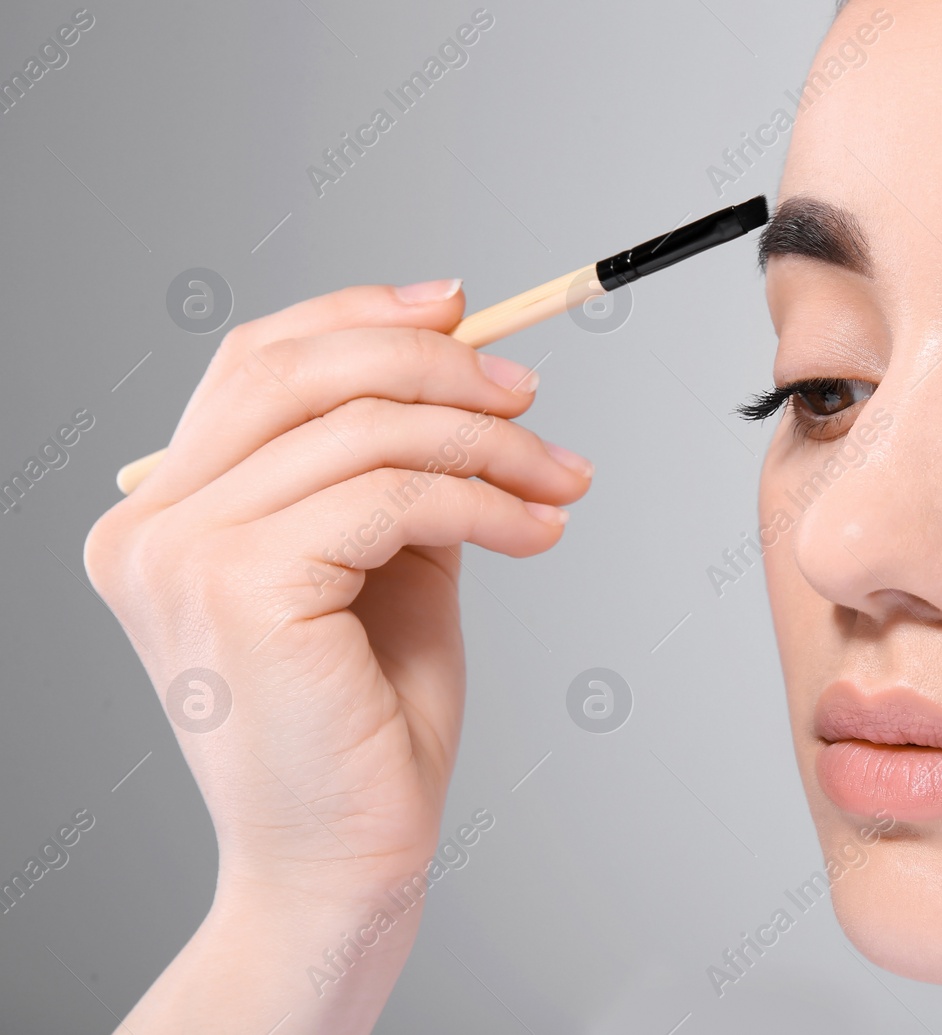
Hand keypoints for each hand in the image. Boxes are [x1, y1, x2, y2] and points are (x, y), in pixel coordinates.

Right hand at [84, 280, 591, 1031]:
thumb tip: (464, 367)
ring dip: (489, 443)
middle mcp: (152, 523)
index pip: (257, 363)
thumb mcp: (385, 563)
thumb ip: (396, 468)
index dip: (359, 316)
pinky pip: (393, 496)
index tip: (460, 309)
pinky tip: (538, 532)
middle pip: (301, 370)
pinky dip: (486, 500)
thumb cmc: (367, 723)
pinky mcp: (238, 585)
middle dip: (436, 366)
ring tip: (562, 480)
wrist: (346, 860)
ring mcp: (181, 552)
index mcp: (168, 511)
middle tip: (531, 395)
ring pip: (364, 431)